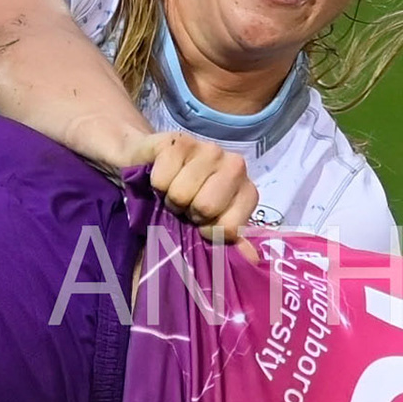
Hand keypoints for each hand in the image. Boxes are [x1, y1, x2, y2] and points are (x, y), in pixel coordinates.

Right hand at [125, 130, 259, 242]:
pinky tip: (161, 175)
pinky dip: (156, 184)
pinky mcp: (179, 141)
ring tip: (173, 190)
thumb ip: (231, 240)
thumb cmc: (185, 200)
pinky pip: (162, 179)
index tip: (201, 222)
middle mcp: (235, 165)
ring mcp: (208, 149)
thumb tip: (252, 260)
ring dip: (170, 199)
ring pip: (181, 194)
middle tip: (186, 204)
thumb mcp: (209, 225)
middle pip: (206, 207)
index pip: (230, 228)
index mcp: (247, 191)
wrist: (150, 166)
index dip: (208, 231)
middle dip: (188, 212)